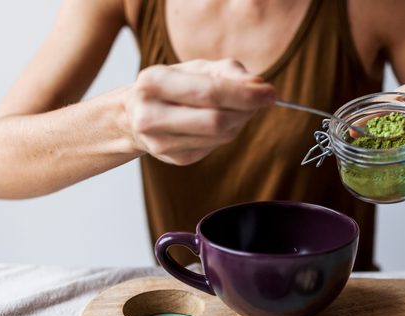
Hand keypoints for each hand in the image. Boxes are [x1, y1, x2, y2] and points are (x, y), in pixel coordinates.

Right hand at [124, 59, 274, 165]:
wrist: (134, 116)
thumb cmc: (171, 86)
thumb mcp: (194, 68)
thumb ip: (228, 72)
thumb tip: (258, 86)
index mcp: (153, 83)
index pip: (208, 93)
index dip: (244, 95)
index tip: (270, 92)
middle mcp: (151, 115)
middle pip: (216, 121)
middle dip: (246, 110)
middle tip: (262, 100)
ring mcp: (161, 143)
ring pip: (220, 136)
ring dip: (240, 121)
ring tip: (239, 107)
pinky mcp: (176, 159)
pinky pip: (216, 146)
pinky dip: (227, 132)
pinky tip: (221, 122)